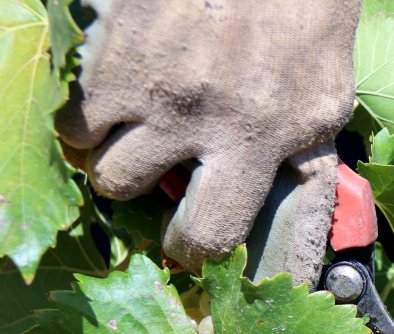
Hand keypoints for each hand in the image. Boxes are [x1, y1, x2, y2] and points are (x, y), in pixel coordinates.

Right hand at [55, 0, 360, 280]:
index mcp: (259, 139)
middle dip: (130, 185)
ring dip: (99, 145)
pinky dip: (79, 107)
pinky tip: (106, 93)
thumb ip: (298, 159)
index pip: (209, 232)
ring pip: (87, 147)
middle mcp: (197, 115)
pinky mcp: (114, 43)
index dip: (190, 249)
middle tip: (144, 168)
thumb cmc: (307, 23)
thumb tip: (286, 223)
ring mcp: (149, 77)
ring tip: (124, 127)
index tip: (184, 244)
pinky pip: (68, 104)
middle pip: (124, 187)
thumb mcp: (325, 103)